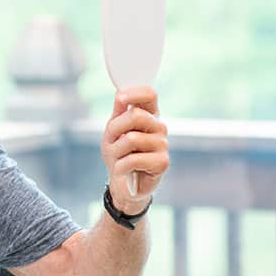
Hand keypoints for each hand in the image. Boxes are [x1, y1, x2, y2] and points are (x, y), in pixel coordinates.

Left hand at [100, 86, 168, 210]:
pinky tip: (123, 169)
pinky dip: (120, 166)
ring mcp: (163, 144)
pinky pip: (133, 159)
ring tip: (119, 158)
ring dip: (116, 150)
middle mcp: (159, 127)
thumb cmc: (119, 153)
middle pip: (137, 115)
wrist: (122, 182)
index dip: (135, 93)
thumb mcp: (113, 131)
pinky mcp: (162, 162)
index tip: (120, 99)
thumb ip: (118, 112)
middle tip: (112, 141)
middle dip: (115, 129)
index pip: (150, 95)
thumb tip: (120, 93)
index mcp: (149, 115)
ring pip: (131, 138)